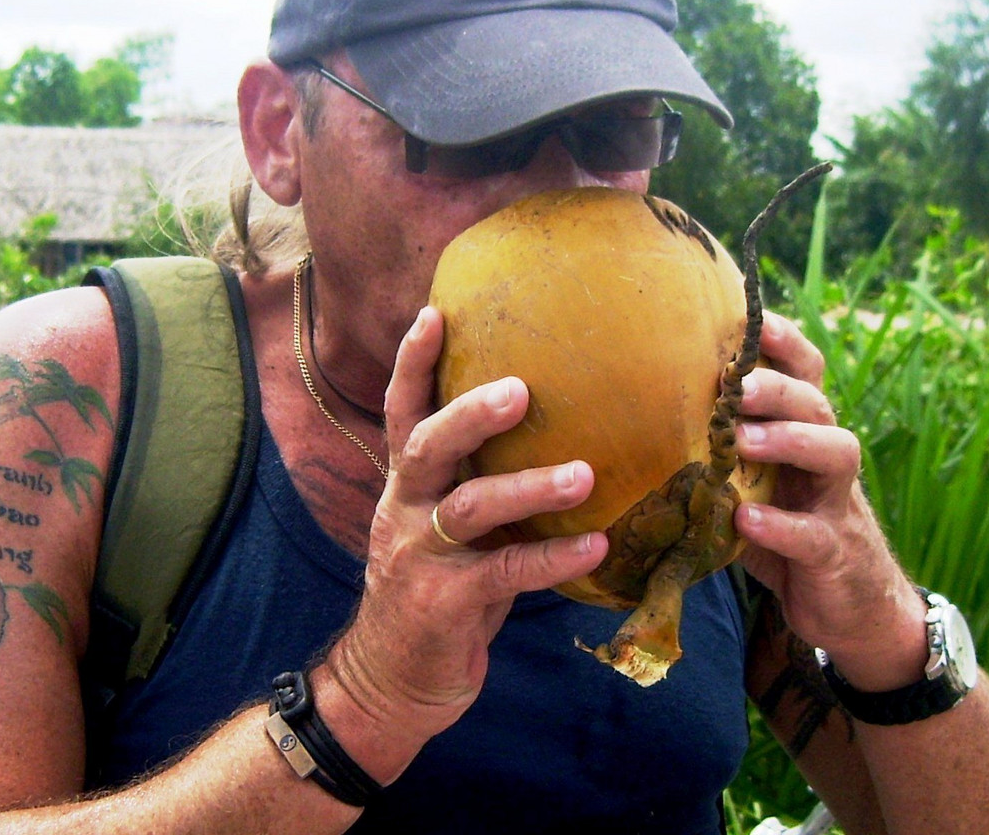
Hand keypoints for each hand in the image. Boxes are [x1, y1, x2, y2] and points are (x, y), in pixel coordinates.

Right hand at [322, 306, 606, 776]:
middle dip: (471, 414)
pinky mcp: (445, 603)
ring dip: (530, 488)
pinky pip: (506, 572)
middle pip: (428, 445)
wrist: (391, 678)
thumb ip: (475, 480)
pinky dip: (553, 558)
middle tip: (521, 390)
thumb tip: (551, 428)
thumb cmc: (436, 586)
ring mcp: (420, 555)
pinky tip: (597, 546)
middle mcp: (405, 508)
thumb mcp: (444, 525)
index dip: (414, 362)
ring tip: (584, 474)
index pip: (401, 410)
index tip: (436, 311)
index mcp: (405, 483)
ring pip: (471, 508)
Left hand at [733, 310, 926, 687]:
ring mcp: (836, 505)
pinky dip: (783, 525)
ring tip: (743, 441)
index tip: (749, 315)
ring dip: (789, 440)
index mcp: (802, 432)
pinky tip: (748, 519)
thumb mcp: (751, 483)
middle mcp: (824, 459)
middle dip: (777, 387)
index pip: (804, 372)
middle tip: (735, 384)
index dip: (783, 341)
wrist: (848, 606)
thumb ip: (715, 448)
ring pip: (836, 454)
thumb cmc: (781, 529)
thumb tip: (635, 409)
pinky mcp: (834, 554)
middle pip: (816, 403)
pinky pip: (815, 535)